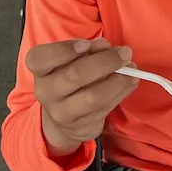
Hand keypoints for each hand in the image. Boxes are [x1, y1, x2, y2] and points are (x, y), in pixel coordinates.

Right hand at [26, 37, 137, 156]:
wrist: (63, 121)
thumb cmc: (69, 80)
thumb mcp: (70, 62)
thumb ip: (86, 51)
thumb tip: (105, 46)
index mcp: (40, 70)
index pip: (40, 59)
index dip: (64, 50)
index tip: (87, 44)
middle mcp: (46, 92)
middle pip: (74, 76)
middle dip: (104, 62)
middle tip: (124, 52)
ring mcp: (62, 112)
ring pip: (92, 96)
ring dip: (118, 80)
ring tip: (131, 67)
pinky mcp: (81, 125)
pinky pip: (105, 107)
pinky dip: (122, 91)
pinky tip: (131, 81)